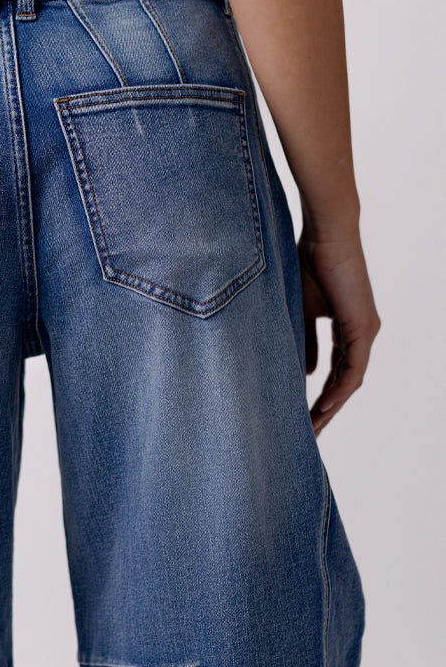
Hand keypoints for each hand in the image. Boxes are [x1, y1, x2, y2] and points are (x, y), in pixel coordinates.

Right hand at [297, 228, 380, 435]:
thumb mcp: (301, 310)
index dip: (321, 393)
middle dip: (327, 408)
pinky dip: (339, 389)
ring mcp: (366, 331)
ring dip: (332, 405)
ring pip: (351, 379)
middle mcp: (362, 333)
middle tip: (309, 431)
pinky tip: (324, 405)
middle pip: (346, 381)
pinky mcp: (364, 327)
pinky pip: (353, 368)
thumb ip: (304, 341)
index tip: (303, 413)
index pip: (336, 369)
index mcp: (347, 327)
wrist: (325, 235)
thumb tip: (304, 373)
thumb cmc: (308, 263)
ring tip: (313, 426)